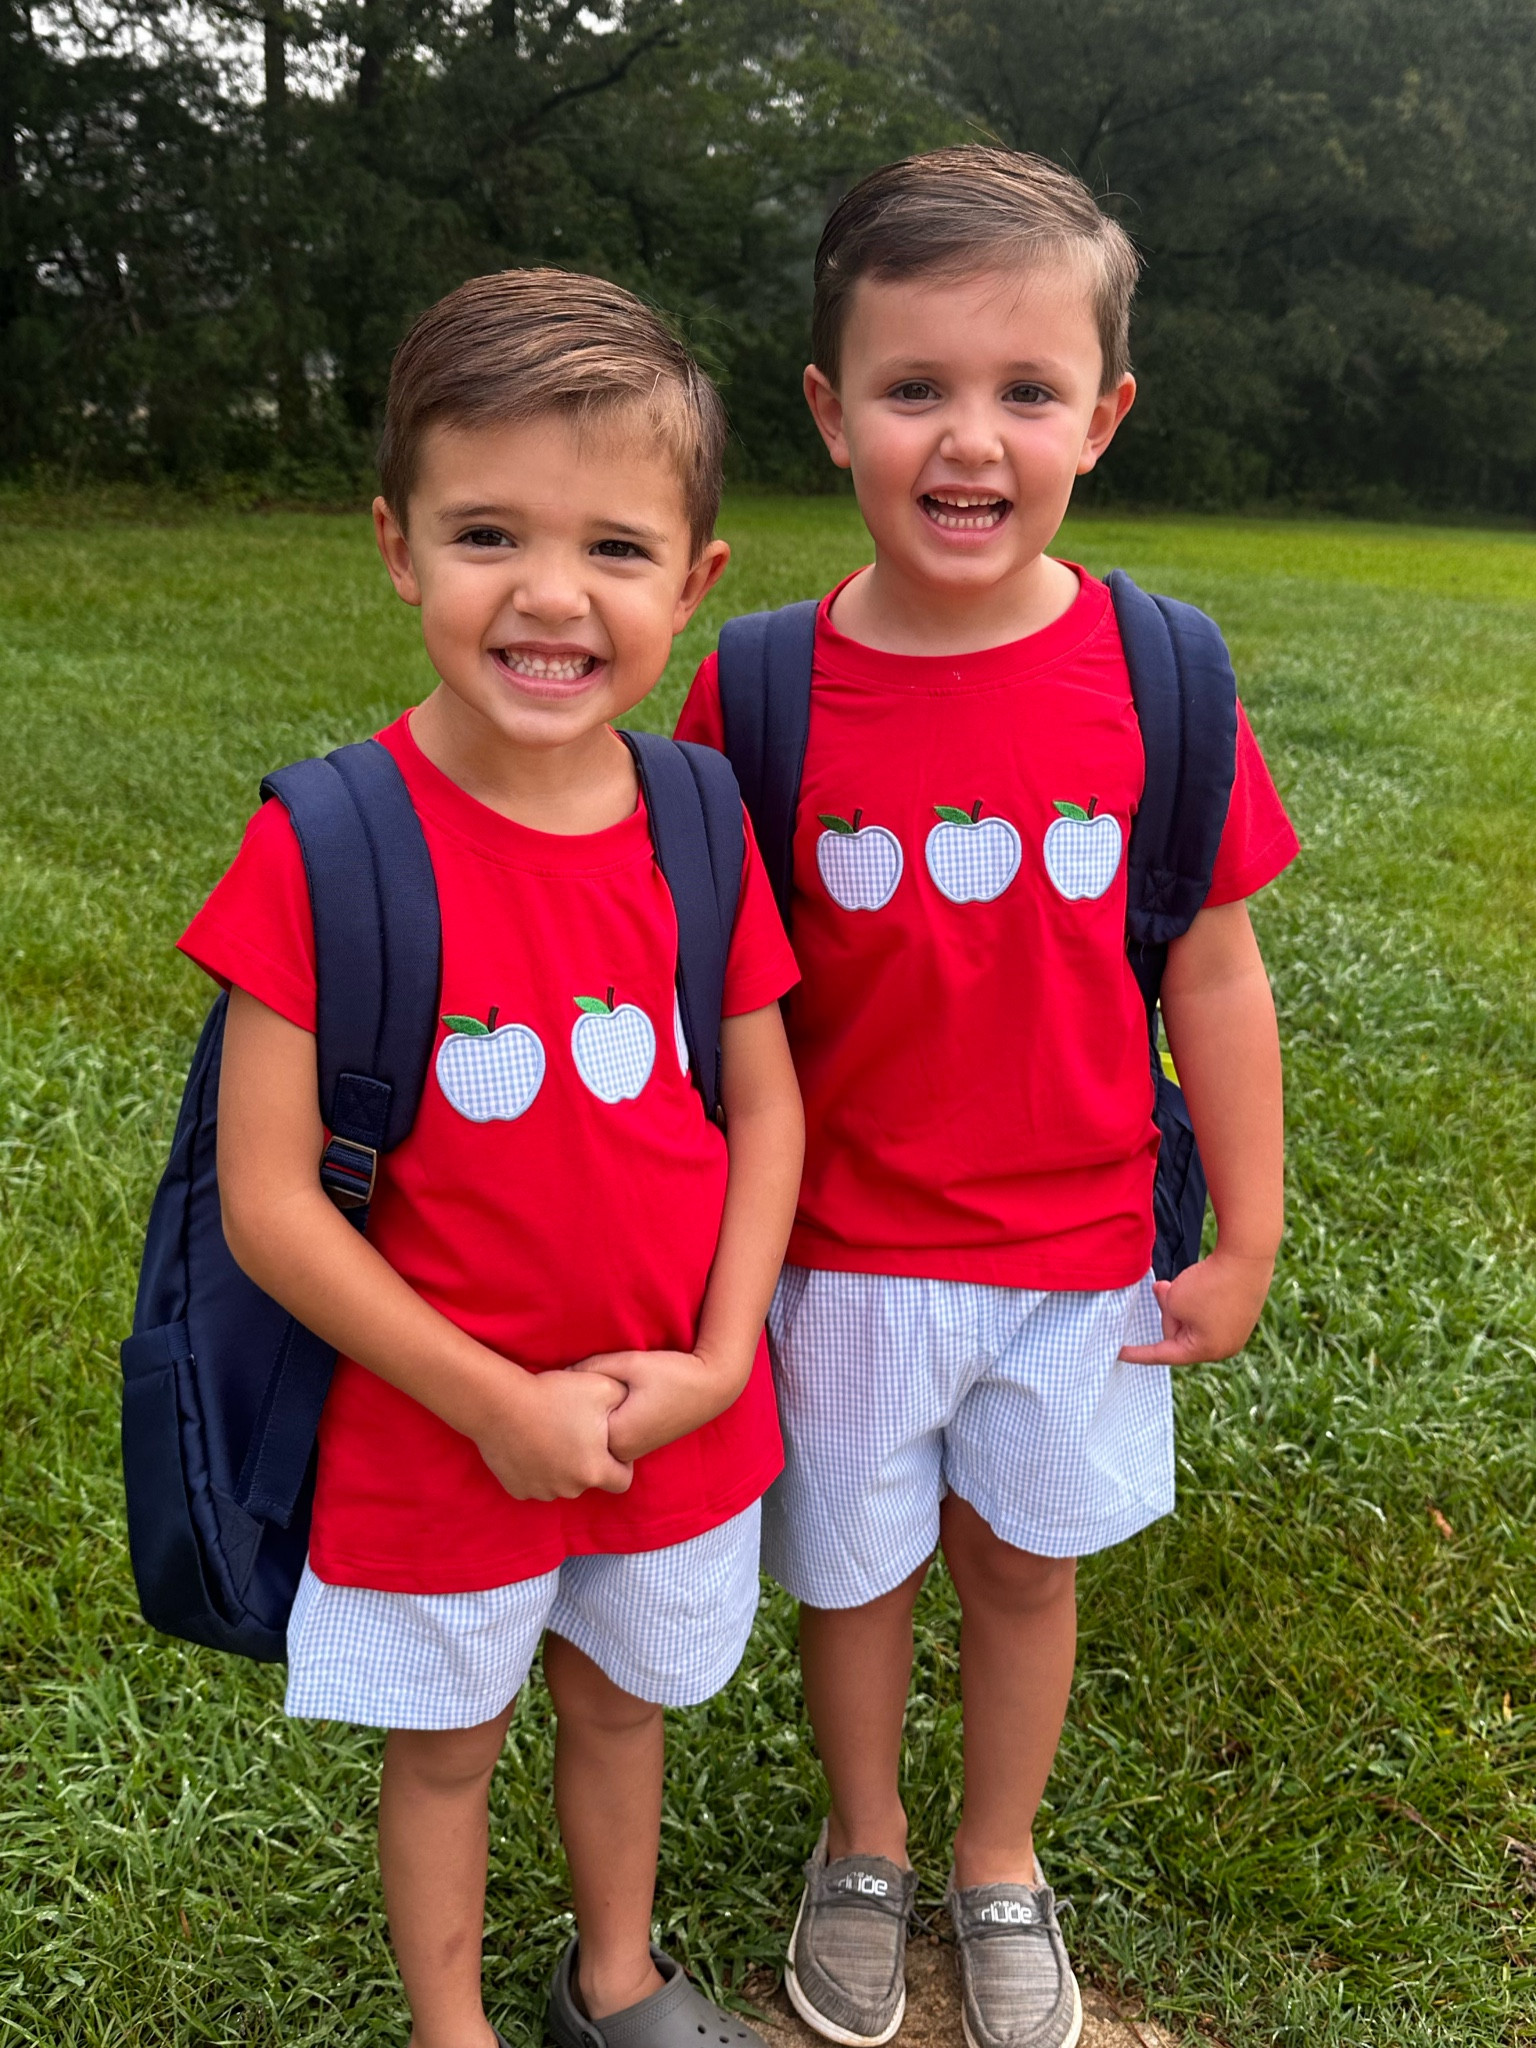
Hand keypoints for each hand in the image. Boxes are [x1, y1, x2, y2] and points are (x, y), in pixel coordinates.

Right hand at [473, 1368, 633, 1499]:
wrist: (499, 1403)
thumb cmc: (554, 1394)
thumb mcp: (603, 1387)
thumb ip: (625, 1401)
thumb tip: (634, 1405)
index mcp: (594, 1471)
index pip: (622, 1481)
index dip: (621, 1462)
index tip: (608, 1441)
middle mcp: (570, 1489)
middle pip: (589, 1481)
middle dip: (588, 1461)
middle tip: (576, 1431)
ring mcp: (540, 1492)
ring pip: (561, 1483)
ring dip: (562, 1466)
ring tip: (552, 1434)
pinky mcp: (517, 1489)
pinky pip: (536, 1482)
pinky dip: (537, 1469)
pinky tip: (532, 1443)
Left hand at [571, 1347, 750, 1461]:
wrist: (712, 1387)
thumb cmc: (672, 1372)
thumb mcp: (629, 1363)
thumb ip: (593, 1368)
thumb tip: (560, 1374)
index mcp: (617, 1435)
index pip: (574, 1424)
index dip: (564, 1403)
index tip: (554, 1388)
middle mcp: (623, 1452)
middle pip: (582, 1438)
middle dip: (572, 1417)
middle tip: (559, 1393)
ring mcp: (633, 1453)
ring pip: (595, 1441)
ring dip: (587, 1424)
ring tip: (577, 1399)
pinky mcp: (640, 1447)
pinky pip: (608, 1441)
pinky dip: (600, 1427)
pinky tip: (598, 1408)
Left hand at [1118, 1246, 1275, 1365]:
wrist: (1247, 1256)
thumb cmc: (1209, 1283)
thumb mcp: (1175, 1300)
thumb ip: (1165, 1307)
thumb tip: (1170, 1299)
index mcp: (1206, 1350)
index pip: (1163, 1354)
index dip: (1138, 1353)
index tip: (1119, 1353)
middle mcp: (1224, 1347)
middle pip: (1179, 1335)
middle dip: (1169, 1312)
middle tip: (1164, 1288)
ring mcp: (1235, 1331)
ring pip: (1192, 1321)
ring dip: (1181, 1303)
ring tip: (1186, 1282)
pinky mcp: (1241, 1314)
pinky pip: (1208, 1312)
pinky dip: (1197, 1299)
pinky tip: (1200, 1282)